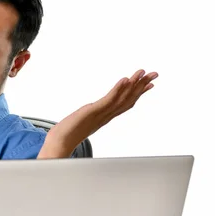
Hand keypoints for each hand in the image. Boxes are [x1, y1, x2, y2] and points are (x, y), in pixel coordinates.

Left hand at [38, 69, 157, 157]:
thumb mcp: (82, 122)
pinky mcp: (92, 112)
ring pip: (122, 98)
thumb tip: (90, 115)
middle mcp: (106, 115)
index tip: (149, 85)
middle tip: (155, 74)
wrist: (59, 143)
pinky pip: (108, 99)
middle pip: (128, 99)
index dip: (138, 93)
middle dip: (142, 86)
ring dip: (134, 84)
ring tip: (143, 72)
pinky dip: (117, 89)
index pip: (125, 103)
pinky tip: (125, 79)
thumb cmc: (67, 134)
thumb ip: (89, 118)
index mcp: (105, 117)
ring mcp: (101, 114)